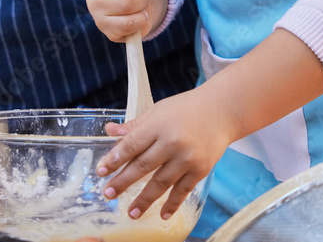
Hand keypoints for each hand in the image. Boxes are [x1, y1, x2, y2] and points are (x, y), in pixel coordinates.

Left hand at [96, 88, 234, 220]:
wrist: (221, 111)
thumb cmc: (186, 108)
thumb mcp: (158, 110)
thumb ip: (135, 125)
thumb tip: (109, 131)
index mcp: (158, 124)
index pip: (132, 144)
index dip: (114, 159)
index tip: (101, 171)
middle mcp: (172, 142)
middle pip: (143, 166)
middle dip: (123, 182)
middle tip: (108, 194)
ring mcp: (188, 158)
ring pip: (161, 182)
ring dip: (145, 199)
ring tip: (131, 212)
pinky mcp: (200, 169)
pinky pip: (183, 190)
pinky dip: (172, 203)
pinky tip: (162, 214)